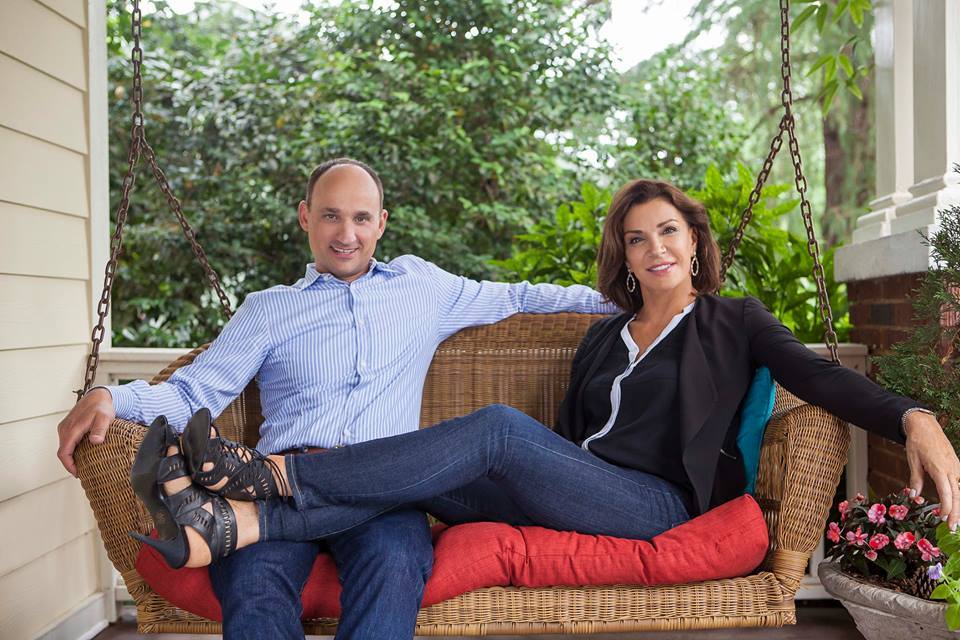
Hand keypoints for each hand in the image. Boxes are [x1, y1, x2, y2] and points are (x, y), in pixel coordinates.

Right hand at [57, 388, 115, 476]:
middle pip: (63, 452)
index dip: (69, 465)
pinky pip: (67, 442)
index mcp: (71, 429)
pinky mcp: (68, 427)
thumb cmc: (102, 407)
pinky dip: (72, 450)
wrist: (98, 396)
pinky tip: (82, 454)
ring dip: (71, 457)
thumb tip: (95, 441)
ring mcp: (65, 428)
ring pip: (65, 447)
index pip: (64, 453)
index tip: (77, 473)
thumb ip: (100, 430)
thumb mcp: (104, 418)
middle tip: (83, 472)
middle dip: (70, 464)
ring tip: (83, 465)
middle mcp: (64, 429)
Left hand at [904, 411, 959, 530]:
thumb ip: (916, 479)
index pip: (947, 493)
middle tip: (952, 528)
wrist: (925, 426)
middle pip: (958, 495)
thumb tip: (914, 495)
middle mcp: (952, 469)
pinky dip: (959, 496)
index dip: (946, 508)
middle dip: (956, 513)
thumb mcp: (913, 460)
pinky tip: (956, 504)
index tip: (943, 520)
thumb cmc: (917, 442)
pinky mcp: (956, 466)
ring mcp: (956, 467)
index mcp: (940, 469)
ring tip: (955, 520)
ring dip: (959, 506)